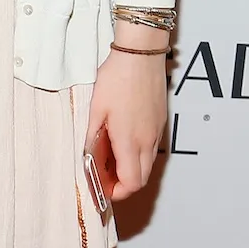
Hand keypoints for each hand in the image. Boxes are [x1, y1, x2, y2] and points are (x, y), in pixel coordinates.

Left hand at [85, 32, 168, 200]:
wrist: (141, 54)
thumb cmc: (118, 78)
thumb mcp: (96, 110)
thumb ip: (93, 137)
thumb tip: (89, 157)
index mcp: (130, 141)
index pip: (131, 183)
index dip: (117, 192)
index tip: (102, 189)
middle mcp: (148, 140)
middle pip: (141, 178)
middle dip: (123, 184)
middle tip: (104, 177)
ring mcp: (157, 131)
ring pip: (147, 164)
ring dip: (131, 169)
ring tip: (110, 157)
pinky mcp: (160, 122)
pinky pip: (151, 148)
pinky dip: (138, 154)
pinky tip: (122, 141)